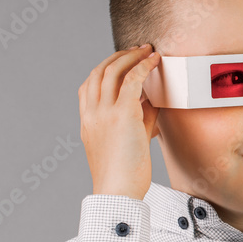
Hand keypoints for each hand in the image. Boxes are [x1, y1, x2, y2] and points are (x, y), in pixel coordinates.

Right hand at [79, 44, 161, 200]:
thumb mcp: (126, 141)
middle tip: (137, 49)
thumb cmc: (124, 174)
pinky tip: (154, 60)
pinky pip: (131, 81)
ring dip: (131, 56)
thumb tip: (152, 100)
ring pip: (113, 71)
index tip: (122, 61)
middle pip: (100, 72)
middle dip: (119, 56)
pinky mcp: (121, 115)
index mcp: (87, 120)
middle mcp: (91, 113)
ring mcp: (103, 113)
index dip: (105, 68)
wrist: (118, 191)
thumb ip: (137, 118)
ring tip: (147, 50)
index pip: (89, 85)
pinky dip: (143, 66)